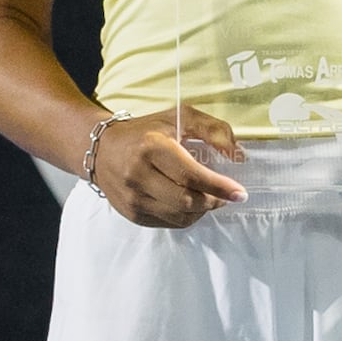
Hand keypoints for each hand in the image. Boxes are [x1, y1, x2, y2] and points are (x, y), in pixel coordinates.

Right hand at [97, 113, 246, 228]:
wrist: (101, 149)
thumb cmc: (146, 131)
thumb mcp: (180, 117)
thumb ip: (213, 130)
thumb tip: (238, 155)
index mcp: (151, 147)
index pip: (191, 175)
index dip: (219, 187)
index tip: (240, 193)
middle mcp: (138, 174)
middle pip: (186, 200)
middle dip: (213, 201)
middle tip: (225, 195)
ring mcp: (132, 198)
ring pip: (179, 216)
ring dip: (201, 211)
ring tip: (207, 198)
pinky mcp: (131, 213)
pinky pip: (168, 223)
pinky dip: (186, 217)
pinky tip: (189, 204)